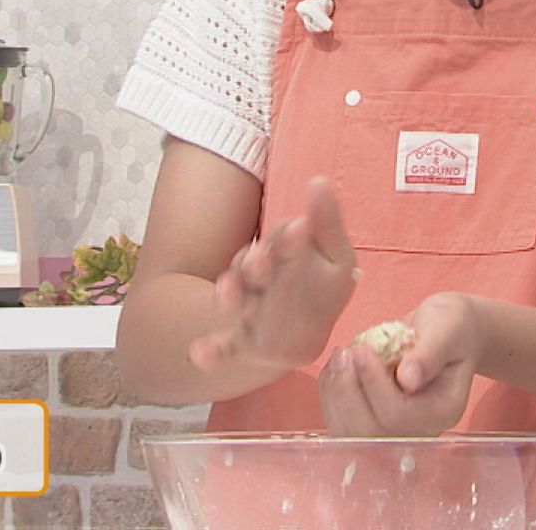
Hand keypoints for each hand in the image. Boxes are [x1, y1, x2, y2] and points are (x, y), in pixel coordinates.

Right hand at [189, 177, 357, 373]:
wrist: (305, 333)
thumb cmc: (322, 288)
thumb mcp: (336, 256)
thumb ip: (327, 223)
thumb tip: (319, 180)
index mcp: (284, 255)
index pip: (284, 242)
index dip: (290, 237)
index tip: (301, 228)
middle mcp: (260, 279)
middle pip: (254, 268)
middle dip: (256, 263)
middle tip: (260, 261)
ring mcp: (247, 309)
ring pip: (235, 298)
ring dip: (228, 294)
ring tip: (226, 293)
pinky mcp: (240, 341)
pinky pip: (223, 346)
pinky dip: (211, 351)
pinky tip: (199, 354)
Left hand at [319, 292, 483, 436]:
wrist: (446, 332)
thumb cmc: (451, 326)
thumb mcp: (447, 328)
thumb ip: (430, 352)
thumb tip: (407, 379)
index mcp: (443, 411)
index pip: (399, 415)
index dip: (374, 384)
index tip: (362, 349)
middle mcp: (420, 432)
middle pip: (371, 431)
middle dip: (348, 392)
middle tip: (344, 352)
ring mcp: (395, 431)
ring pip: (352, 433)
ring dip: (335, 394)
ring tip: (340, 356)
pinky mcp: (374, 423)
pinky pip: (343, 424)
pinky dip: (331, 396)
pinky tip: (335, 367)